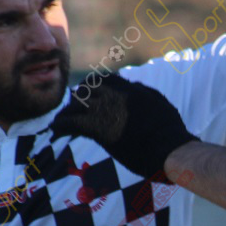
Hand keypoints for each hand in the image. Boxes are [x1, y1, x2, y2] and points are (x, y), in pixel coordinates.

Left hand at [49, 74, 196, 180]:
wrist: (169, 148)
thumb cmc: (170, 130)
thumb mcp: (158, 102)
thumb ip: (143, 92)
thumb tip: (133, 87)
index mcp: (130, 88)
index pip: (105, 78)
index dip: (94, 86)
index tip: (90, 95)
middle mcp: (114, 94)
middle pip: (85, 89)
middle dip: (78, 99)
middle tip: (74, 111)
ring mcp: (104, 109)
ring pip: (75, 103)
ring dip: (69, 113)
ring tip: (63, 123)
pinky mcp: (96, 128)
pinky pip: (69, 122)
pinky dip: (60, 126)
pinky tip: (55, 131)